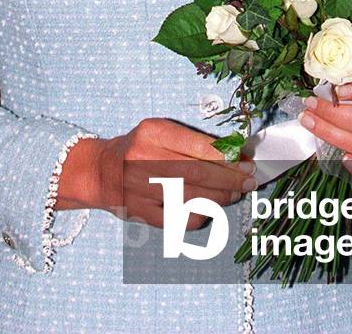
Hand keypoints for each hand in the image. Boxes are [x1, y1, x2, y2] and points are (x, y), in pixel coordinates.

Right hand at [55, 118, 255, 228]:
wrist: (102, 171)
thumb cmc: (139, 147)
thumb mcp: (160, 131)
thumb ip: (192, 141)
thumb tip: (234, 153)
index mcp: (152, 133)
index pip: (197, 146)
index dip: (226, 157)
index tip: (246, 162)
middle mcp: (144, 160)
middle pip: (197, 173)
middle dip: (229, 179)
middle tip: (248, 181)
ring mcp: (142, 190)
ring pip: (191, 198)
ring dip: (220, 198)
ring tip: (234, 193)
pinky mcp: (142, 213)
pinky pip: (179, 219)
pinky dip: (201, 215)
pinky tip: (211, 208)